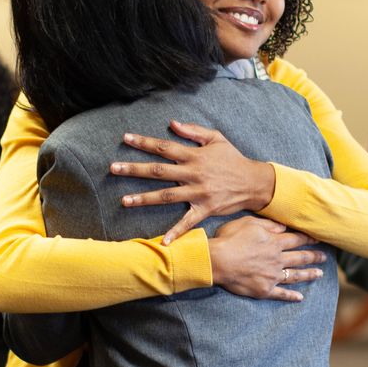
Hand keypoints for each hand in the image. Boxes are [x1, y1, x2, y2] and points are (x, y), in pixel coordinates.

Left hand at [111, 120, 275, 243]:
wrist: (254, 182)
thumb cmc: (233, 159)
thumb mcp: (216, 138)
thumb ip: (193, 131)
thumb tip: (172, 124)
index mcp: (194, 156)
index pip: (164, 147)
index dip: (144, 142)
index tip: (125, 139)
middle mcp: (193, 174)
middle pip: (159, 171)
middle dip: (134, 169)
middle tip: (113, 168)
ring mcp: (198, 193)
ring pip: (166, 196)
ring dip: (144, 198)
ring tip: (124, 201)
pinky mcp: (205, 209)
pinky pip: (188, 222)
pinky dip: (176, 232)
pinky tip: (163, 242)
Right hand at [208, 216, 325, 301]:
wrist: (218, 260)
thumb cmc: (230, 239)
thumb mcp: (248, 223)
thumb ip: (268, 225)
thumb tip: (283, 227)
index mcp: (274, 242)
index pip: (296, 240)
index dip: (308, 239)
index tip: (318, 239)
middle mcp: (277, 259)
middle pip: (300, 257)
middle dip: (314, 256)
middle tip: (325, 257)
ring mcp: (272, 276)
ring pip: (295, 275)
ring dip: (308, 274)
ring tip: (319, 274)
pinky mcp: (264, 289)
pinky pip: (281, 294)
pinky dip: (291, 296)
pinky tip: (300, 298)